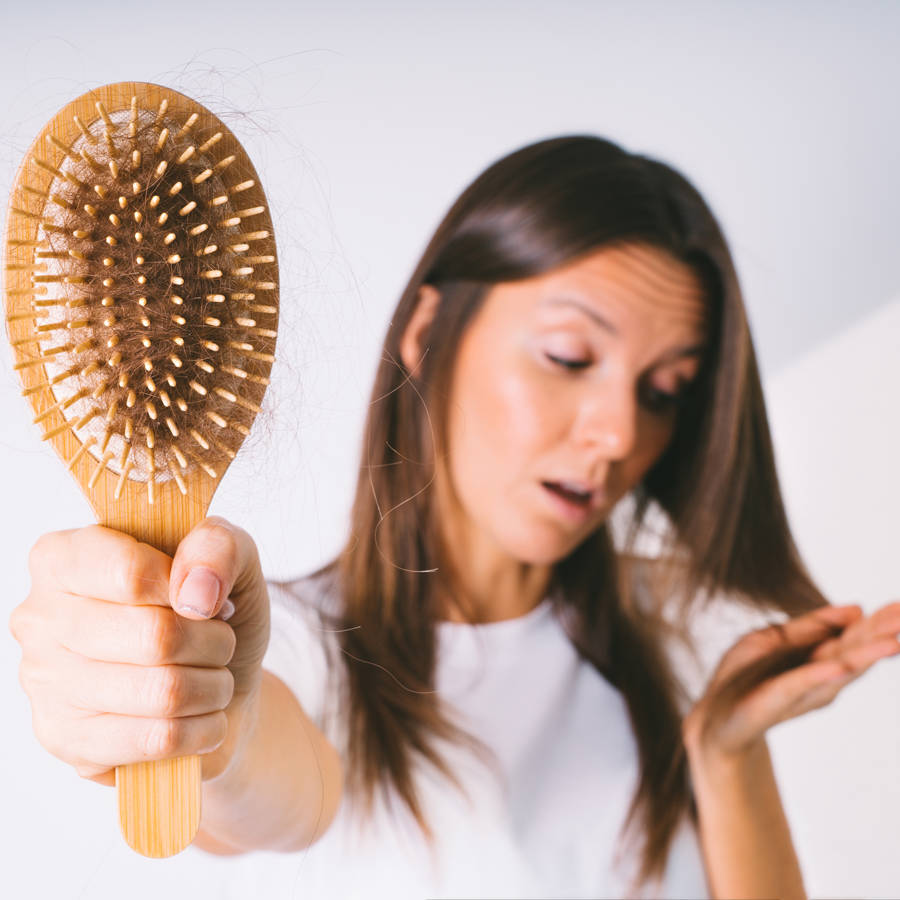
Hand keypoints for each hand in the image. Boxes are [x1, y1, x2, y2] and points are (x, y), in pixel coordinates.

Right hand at [8, 517, 270, 785]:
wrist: (220, 681)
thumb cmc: (213, 610)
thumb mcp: (232, 556)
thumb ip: (218, 546)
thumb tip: (194, 594)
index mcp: (64, 557)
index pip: (129, 571)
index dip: (185, 587)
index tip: (206, 598)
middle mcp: (40, 617)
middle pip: (154, 636)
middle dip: (213, 642)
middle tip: (221, 641)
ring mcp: (45, 684)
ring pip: (162, 692)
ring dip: (213, 686)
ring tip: (214, 677)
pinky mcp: (66, 742)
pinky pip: (158, 739)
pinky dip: (204, 727)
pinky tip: (202, 715)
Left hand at [683, 601, 899, 758]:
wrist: (714, 716)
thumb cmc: (744, 677)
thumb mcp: (773, 639)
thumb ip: (811, 626)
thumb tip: (857, 607)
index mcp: (816, 659)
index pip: (853, 638)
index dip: (877, 623)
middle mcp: (817, 678)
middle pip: (854, 653)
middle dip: (881, 636)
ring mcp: (799, 692)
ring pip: (837, 670)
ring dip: (865, 655)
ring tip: (894, 641)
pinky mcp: (772, 703)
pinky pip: (797, 685)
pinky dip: (818, 675)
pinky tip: (839, 666)